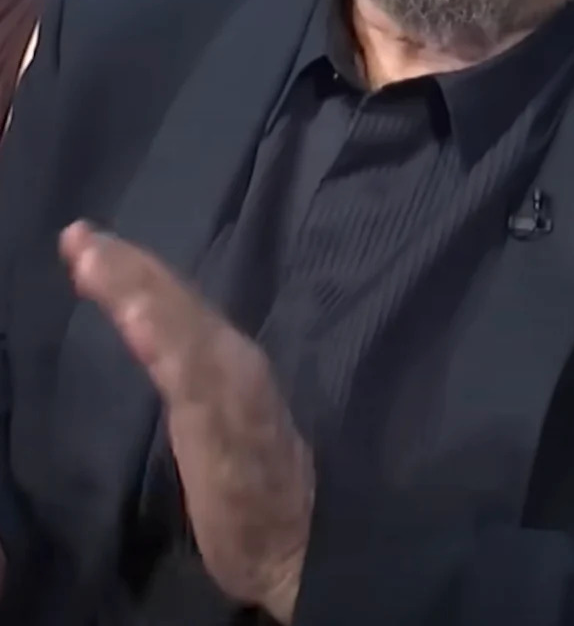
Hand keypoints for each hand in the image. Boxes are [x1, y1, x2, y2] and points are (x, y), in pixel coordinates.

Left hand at [60, 222, 313, 624]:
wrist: (294, 540)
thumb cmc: (253, 480)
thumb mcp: (212, 414)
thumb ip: (187, 369)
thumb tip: (150, 324)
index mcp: (218, 357)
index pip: (171, 302)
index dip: (129, 269)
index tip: (83, 238)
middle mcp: (228, 361)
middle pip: (174, 303)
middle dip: (127, 269)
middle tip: (78, 235)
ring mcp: (230, 391)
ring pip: (181, 330)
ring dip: (139, 295)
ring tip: (97, 264)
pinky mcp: (229, 427)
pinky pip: (193, 379)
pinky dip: (168, 342)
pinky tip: (137, 320)